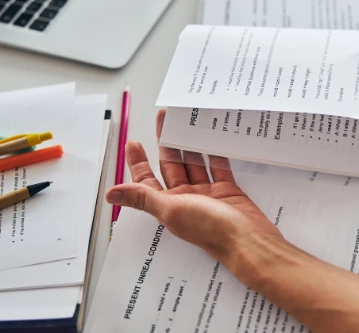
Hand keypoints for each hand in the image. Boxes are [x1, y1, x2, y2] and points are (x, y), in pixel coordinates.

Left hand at [106, 109, 281, 261]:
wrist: (248, 240)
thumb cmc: (210, 229)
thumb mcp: (170, 210)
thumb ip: (142, 197)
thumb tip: (110, 195)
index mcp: (169, 205)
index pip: (148, 181)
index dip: (139, 162)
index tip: (134, 142)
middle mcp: (186, 199)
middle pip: (171, 167)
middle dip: (166, 143)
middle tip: (163, 118)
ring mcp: (207, 194)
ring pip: (194, 164)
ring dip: (188, 145)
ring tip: (184, 121)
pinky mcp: (228, 190)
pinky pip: (218, 167)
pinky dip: (214, 152)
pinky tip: (211, 136)